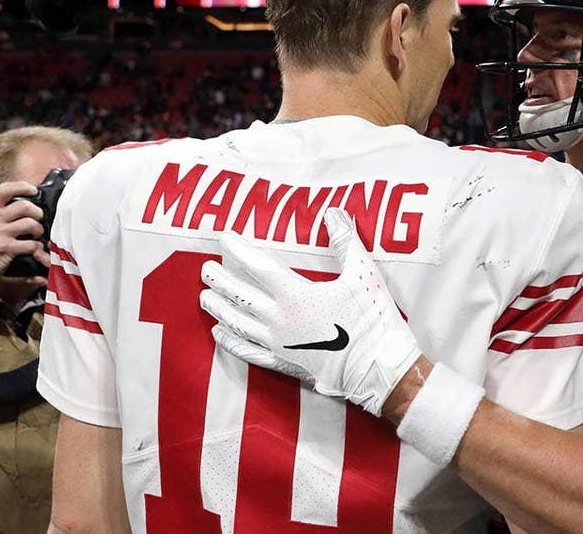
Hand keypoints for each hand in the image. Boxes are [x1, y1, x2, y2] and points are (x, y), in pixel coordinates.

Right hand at [0, 182, 45, 283]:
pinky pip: (31, 244)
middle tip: (38, 220)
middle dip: (37, 213)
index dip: (23, 187)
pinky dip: (37, 247)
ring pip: (30, 223)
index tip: (34, 191)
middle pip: (25, 205)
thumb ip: (2, 213)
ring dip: (39, 230)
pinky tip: (34, 250)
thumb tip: (26, 204)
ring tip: (36, 235)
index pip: (5, 189)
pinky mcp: (4, 248)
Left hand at [200, 208, 421, 415]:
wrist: (378, 368)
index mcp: (296, 295)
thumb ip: (346, 242)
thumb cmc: (372, 320)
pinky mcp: (284, 363)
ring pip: (237, 323)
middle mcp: (280, 319)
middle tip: (205, 268)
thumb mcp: (363, 274)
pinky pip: (248, 352)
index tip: (224, 238)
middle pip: (240, 296)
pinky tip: (218, 334)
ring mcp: (279, 344)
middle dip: (219, 280)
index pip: (257, 267)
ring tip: (204, 296)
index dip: (238, 251)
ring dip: (219, 308)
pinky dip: (230, 342)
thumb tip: (334, 213)